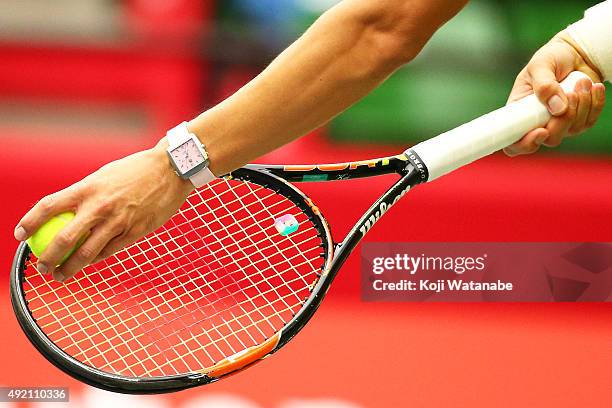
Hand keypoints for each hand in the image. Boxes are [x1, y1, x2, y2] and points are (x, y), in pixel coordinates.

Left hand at [14, 140, 193, 281]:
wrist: (170, 170)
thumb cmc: (135, 171)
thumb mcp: (103, 176)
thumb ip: (85, 194)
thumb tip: (63, 212)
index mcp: (87, 188)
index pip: (48, 206)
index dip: (29, 222)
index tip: (20, 235)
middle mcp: (100, 206)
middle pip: (64, 239)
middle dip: (48, 259)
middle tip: (42, 268)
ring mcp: (119, 221)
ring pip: (87, 253)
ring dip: (70, 268)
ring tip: (61, 275)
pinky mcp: (136, 231)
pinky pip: (110, 251)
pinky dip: (97, 259)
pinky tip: (90, 262)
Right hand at [504, 32, 605, 156]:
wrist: (576, 53)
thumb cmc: (551, 58)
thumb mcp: (540, 65)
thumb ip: (544, 85)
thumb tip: (557, 108)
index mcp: (520, 114)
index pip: (514, 143)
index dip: (525, 144)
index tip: (541, 131)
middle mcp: (538, 123)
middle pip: (550, 139)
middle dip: (563, 120)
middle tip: (571, 94)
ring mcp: (560, 124)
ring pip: (572, 129)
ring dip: (582, 104)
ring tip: (582, 81)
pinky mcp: (580, 120)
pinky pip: (590, 120)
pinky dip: (595, 103)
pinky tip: (593, 87)